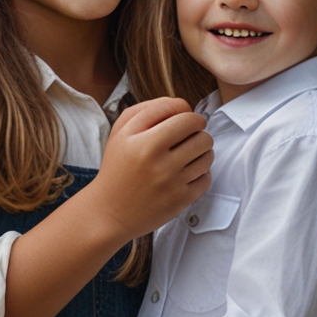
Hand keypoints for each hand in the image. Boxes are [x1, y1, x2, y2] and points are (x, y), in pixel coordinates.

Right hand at [88, 96, 212, 241]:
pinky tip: (186, 173)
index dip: (185, 110)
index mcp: (143, 140)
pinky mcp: (181, 200)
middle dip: (197, 129)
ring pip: (207, 154)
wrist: (109, 211)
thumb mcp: (120, 132)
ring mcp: (172, 182)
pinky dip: (201, 172)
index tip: (181, 118)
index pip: (181, 110)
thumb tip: (181, 105)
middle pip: (199, 131)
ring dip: (202, 150)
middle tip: (188, 135)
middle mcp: (158, 161)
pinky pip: (207, 177)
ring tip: (188, 153)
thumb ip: (147, 110)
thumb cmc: (117, 168)